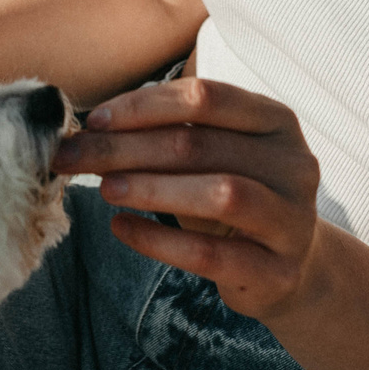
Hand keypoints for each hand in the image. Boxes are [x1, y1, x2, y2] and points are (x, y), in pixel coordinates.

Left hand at [50, 76, 327, 321]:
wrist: (290, 269)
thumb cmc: (237, 198)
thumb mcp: (215, 157)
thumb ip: (171, 134)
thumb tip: (91, 127)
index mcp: (276, 121)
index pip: (205, 97)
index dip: (143, 106)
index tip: (94, 120)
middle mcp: (294, 164)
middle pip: (200, 145)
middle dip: (127, 148)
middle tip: (74, 156)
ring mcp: (292, 219)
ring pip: (220, 194)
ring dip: (150, 188)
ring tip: (104, 189)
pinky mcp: (277, 271)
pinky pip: (210, 255)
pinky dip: (159, 241)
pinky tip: (121, 228)